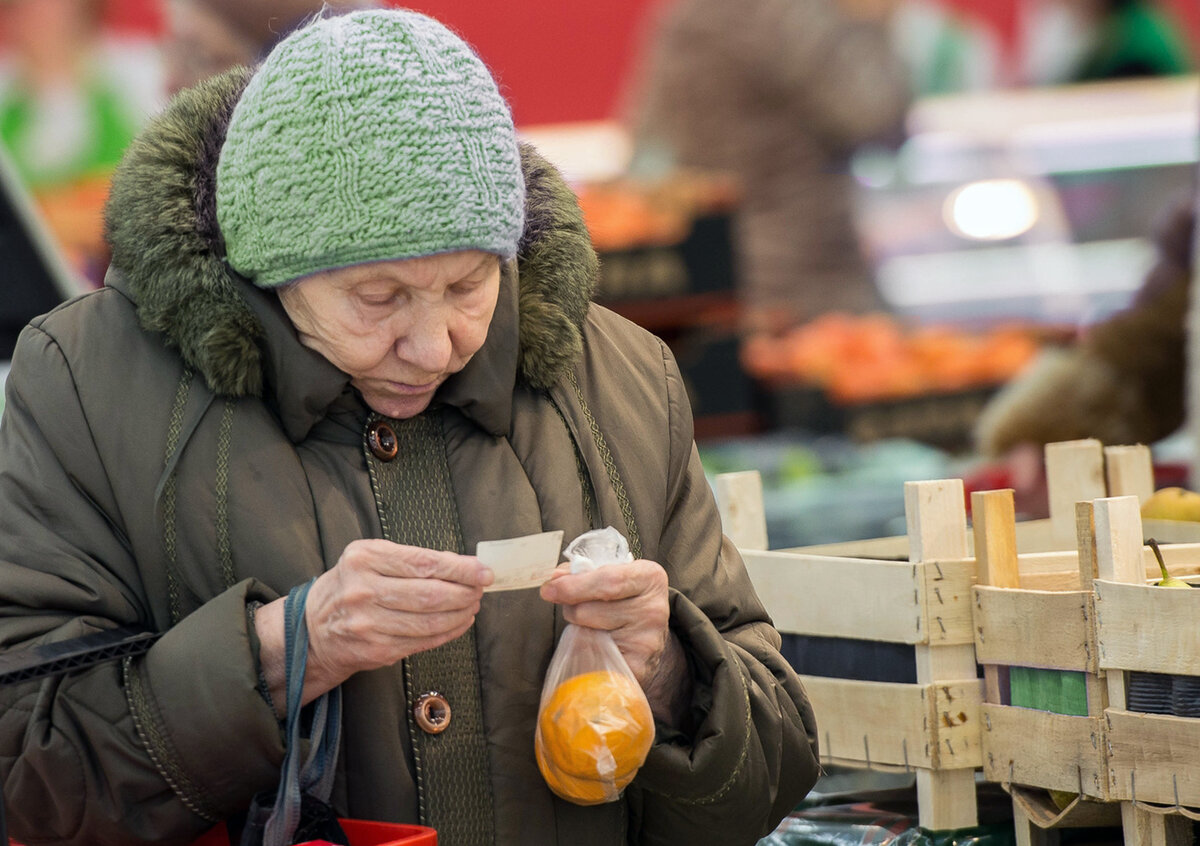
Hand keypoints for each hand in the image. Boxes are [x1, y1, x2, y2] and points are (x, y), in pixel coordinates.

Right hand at [256, 539, 492, 714]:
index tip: (484, 571)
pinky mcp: (376, 650)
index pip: (424, 563)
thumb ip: (411, 559)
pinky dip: (448, 632)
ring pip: (430, 621)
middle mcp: (363, 591)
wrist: (312, 629)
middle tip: (481, 589)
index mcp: (364, 559)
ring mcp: (368, 624)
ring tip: (473, 605)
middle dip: (465, 592)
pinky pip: (423, 642)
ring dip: (461, 614)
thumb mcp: (370, 558)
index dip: (461, 569)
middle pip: (431, 594)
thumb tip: (463, 566)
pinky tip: (459, 623)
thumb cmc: (351, 585)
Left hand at [539, 559, 669, 684]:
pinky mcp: (636, 668)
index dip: (574, 585)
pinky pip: (592, 659)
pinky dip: (586, 653)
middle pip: (589, 609)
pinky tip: (598, 647)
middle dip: (571, 608)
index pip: (608, 580)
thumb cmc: (624, 604)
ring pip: (586, 634)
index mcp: (649, 578)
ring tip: (593, 626)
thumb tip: (555, 580)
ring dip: (579, 630)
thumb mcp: (614, 578)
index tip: (549, 589)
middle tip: (571, 607)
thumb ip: (583, 574)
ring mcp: (646, 641)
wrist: (650, 645)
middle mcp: (653, 609)